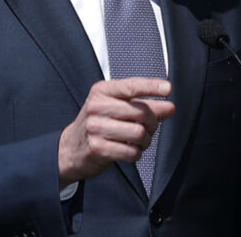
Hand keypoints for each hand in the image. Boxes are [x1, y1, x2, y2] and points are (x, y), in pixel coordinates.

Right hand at [58, 78, 174, 186]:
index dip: (151, 87)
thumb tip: (169, 107)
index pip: (131, 86)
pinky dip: (136, 153)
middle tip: (151, 128)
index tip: (168, 88)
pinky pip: (131, 152)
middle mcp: (97, 107)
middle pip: (141, 112)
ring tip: (140, 141)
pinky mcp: (97, 148)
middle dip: (153, 123)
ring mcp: (95, 128)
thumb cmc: (99, 123)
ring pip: (139, 133)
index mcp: (102, 91)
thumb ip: (144, 105)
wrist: (71, 147)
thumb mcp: (117, 107)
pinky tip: (130, 150)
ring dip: (145, 141)